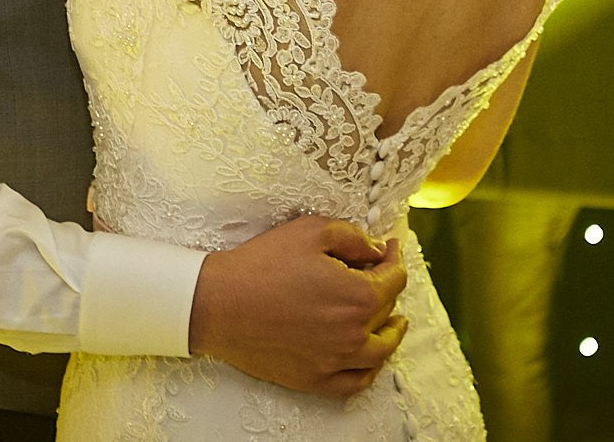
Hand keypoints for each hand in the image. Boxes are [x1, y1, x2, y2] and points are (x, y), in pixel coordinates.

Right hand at [188, 216, 409, 398]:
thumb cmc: (262, 265)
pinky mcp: (315, 379)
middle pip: (386, 311)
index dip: (394, 259)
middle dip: (388, 287)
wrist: (219, 303)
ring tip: (393, 322)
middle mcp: (354, 333)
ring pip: (380, 351)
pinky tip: (370, 358)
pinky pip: (356, 381)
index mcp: (358, 296)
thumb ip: (353, 238)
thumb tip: (377, 251)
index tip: (389, 250)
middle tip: (380, 273)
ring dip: (390, 332)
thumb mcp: (310, 231)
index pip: (393, 278)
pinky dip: (370, 370)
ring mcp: (336, 361)